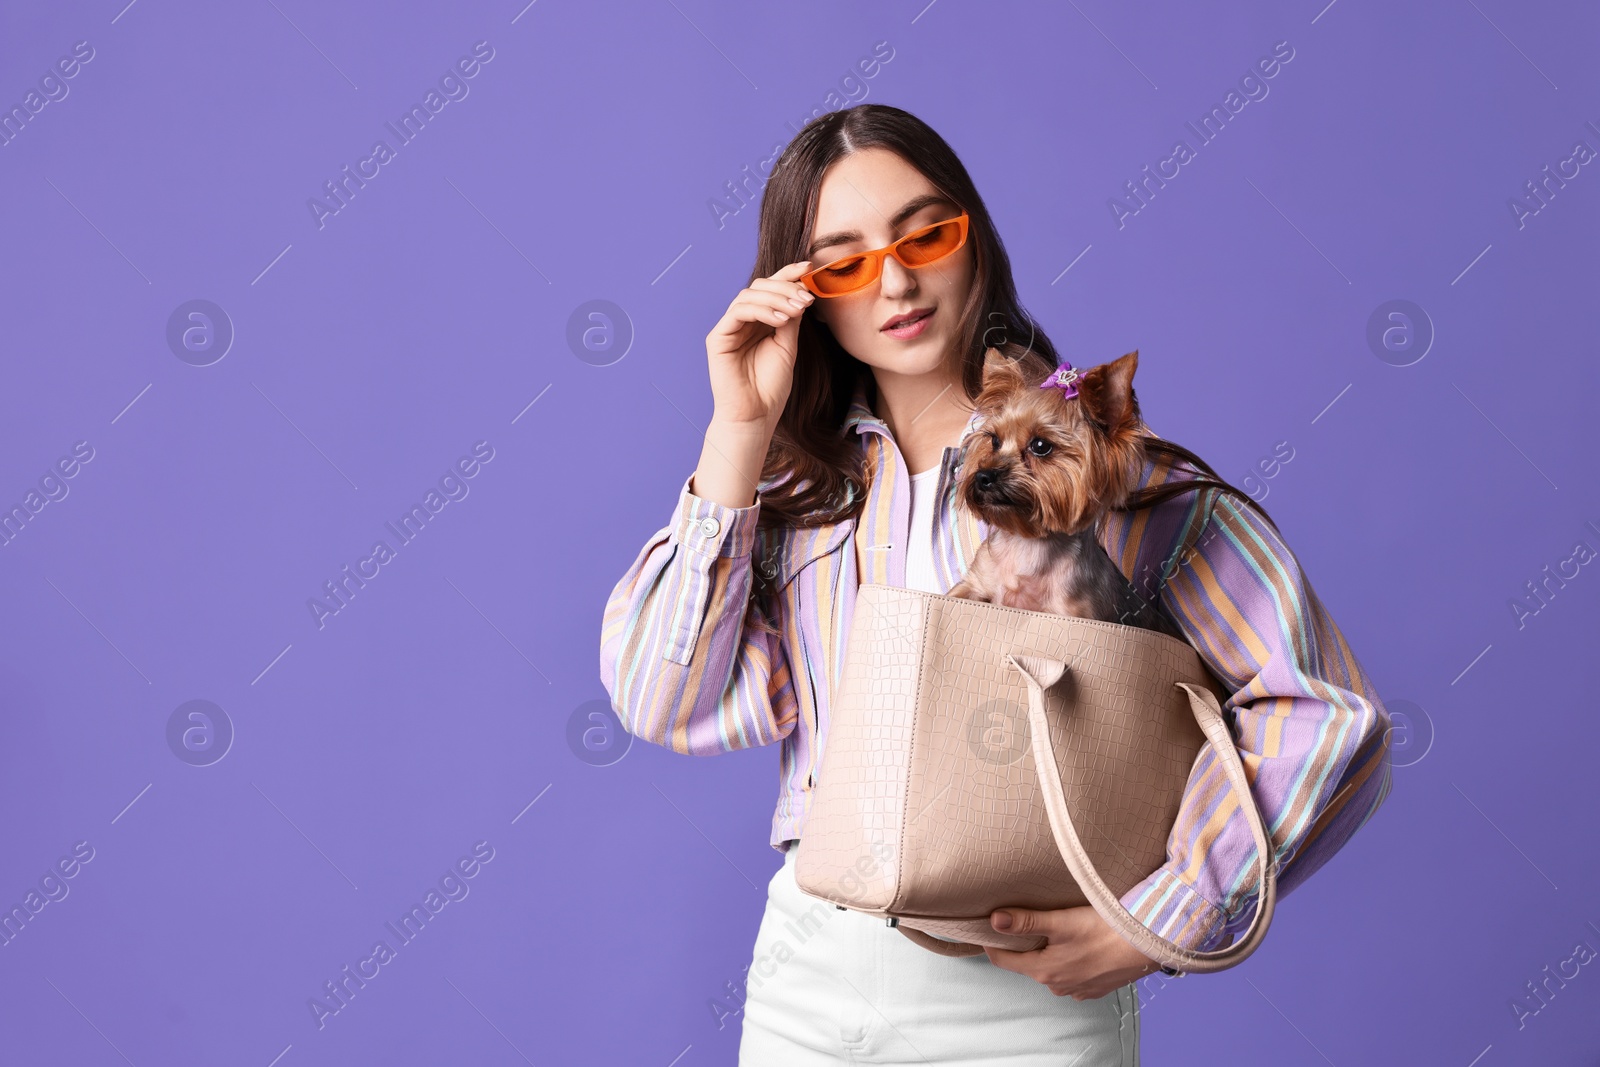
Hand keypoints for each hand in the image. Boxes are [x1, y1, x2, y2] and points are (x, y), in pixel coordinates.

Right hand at [704, 260, 814, 427]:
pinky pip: (738, 311)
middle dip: (785, 287)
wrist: (755, 416)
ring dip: (776, 298)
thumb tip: (800, 291)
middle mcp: (742, 321)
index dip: (788, 275)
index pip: (771, 290)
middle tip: (806, 298)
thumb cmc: (770, 387)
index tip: (809, 268)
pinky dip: (761, 310)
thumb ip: (790, 318)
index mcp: (758, 321)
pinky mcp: (717, 337)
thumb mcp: (787, 346)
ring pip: (749, 295)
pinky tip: (780, 320)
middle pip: (760, 287)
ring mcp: (728, 328)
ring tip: (796, 310)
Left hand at [983, 904, 1162, 999]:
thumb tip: (993, 920)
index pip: (1002, 959)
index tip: (985, 927)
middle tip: (1020, 920)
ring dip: (1047, 952)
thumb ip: (1026, 922)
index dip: (991, 942)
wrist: (1148, 944)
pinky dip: (1068, 960)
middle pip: (1026, 963)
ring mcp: (1077, 989)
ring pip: (1050, 968)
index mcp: (1043, 970)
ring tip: (1053, 930)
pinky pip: (1072, 974)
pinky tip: (1078, 944)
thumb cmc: (1104, 929)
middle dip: (1021, 945)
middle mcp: (1057, 984)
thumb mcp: (1061, 922)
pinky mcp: (1095, 987)